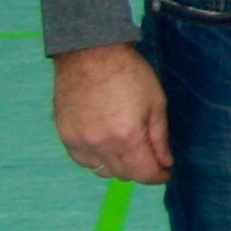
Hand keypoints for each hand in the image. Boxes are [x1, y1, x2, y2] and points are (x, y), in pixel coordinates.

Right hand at [53, 43, 171, 182]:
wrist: (90, 54)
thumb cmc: (129, 73)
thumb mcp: (156, 103)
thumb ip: (160, 138)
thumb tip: (165, 162)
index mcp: (126, 137)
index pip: (143, 173)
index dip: (158, 176)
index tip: (165, 173)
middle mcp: (100, 145)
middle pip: (123, 174)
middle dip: (141, 171)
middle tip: (151, 159)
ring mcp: (79, 142)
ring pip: (102, 171)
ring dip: (119, 167)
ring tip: (129, 151)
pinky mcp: (65, 136)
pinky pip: (83, 161)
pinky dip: (97, 160)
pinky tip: (107, 146)